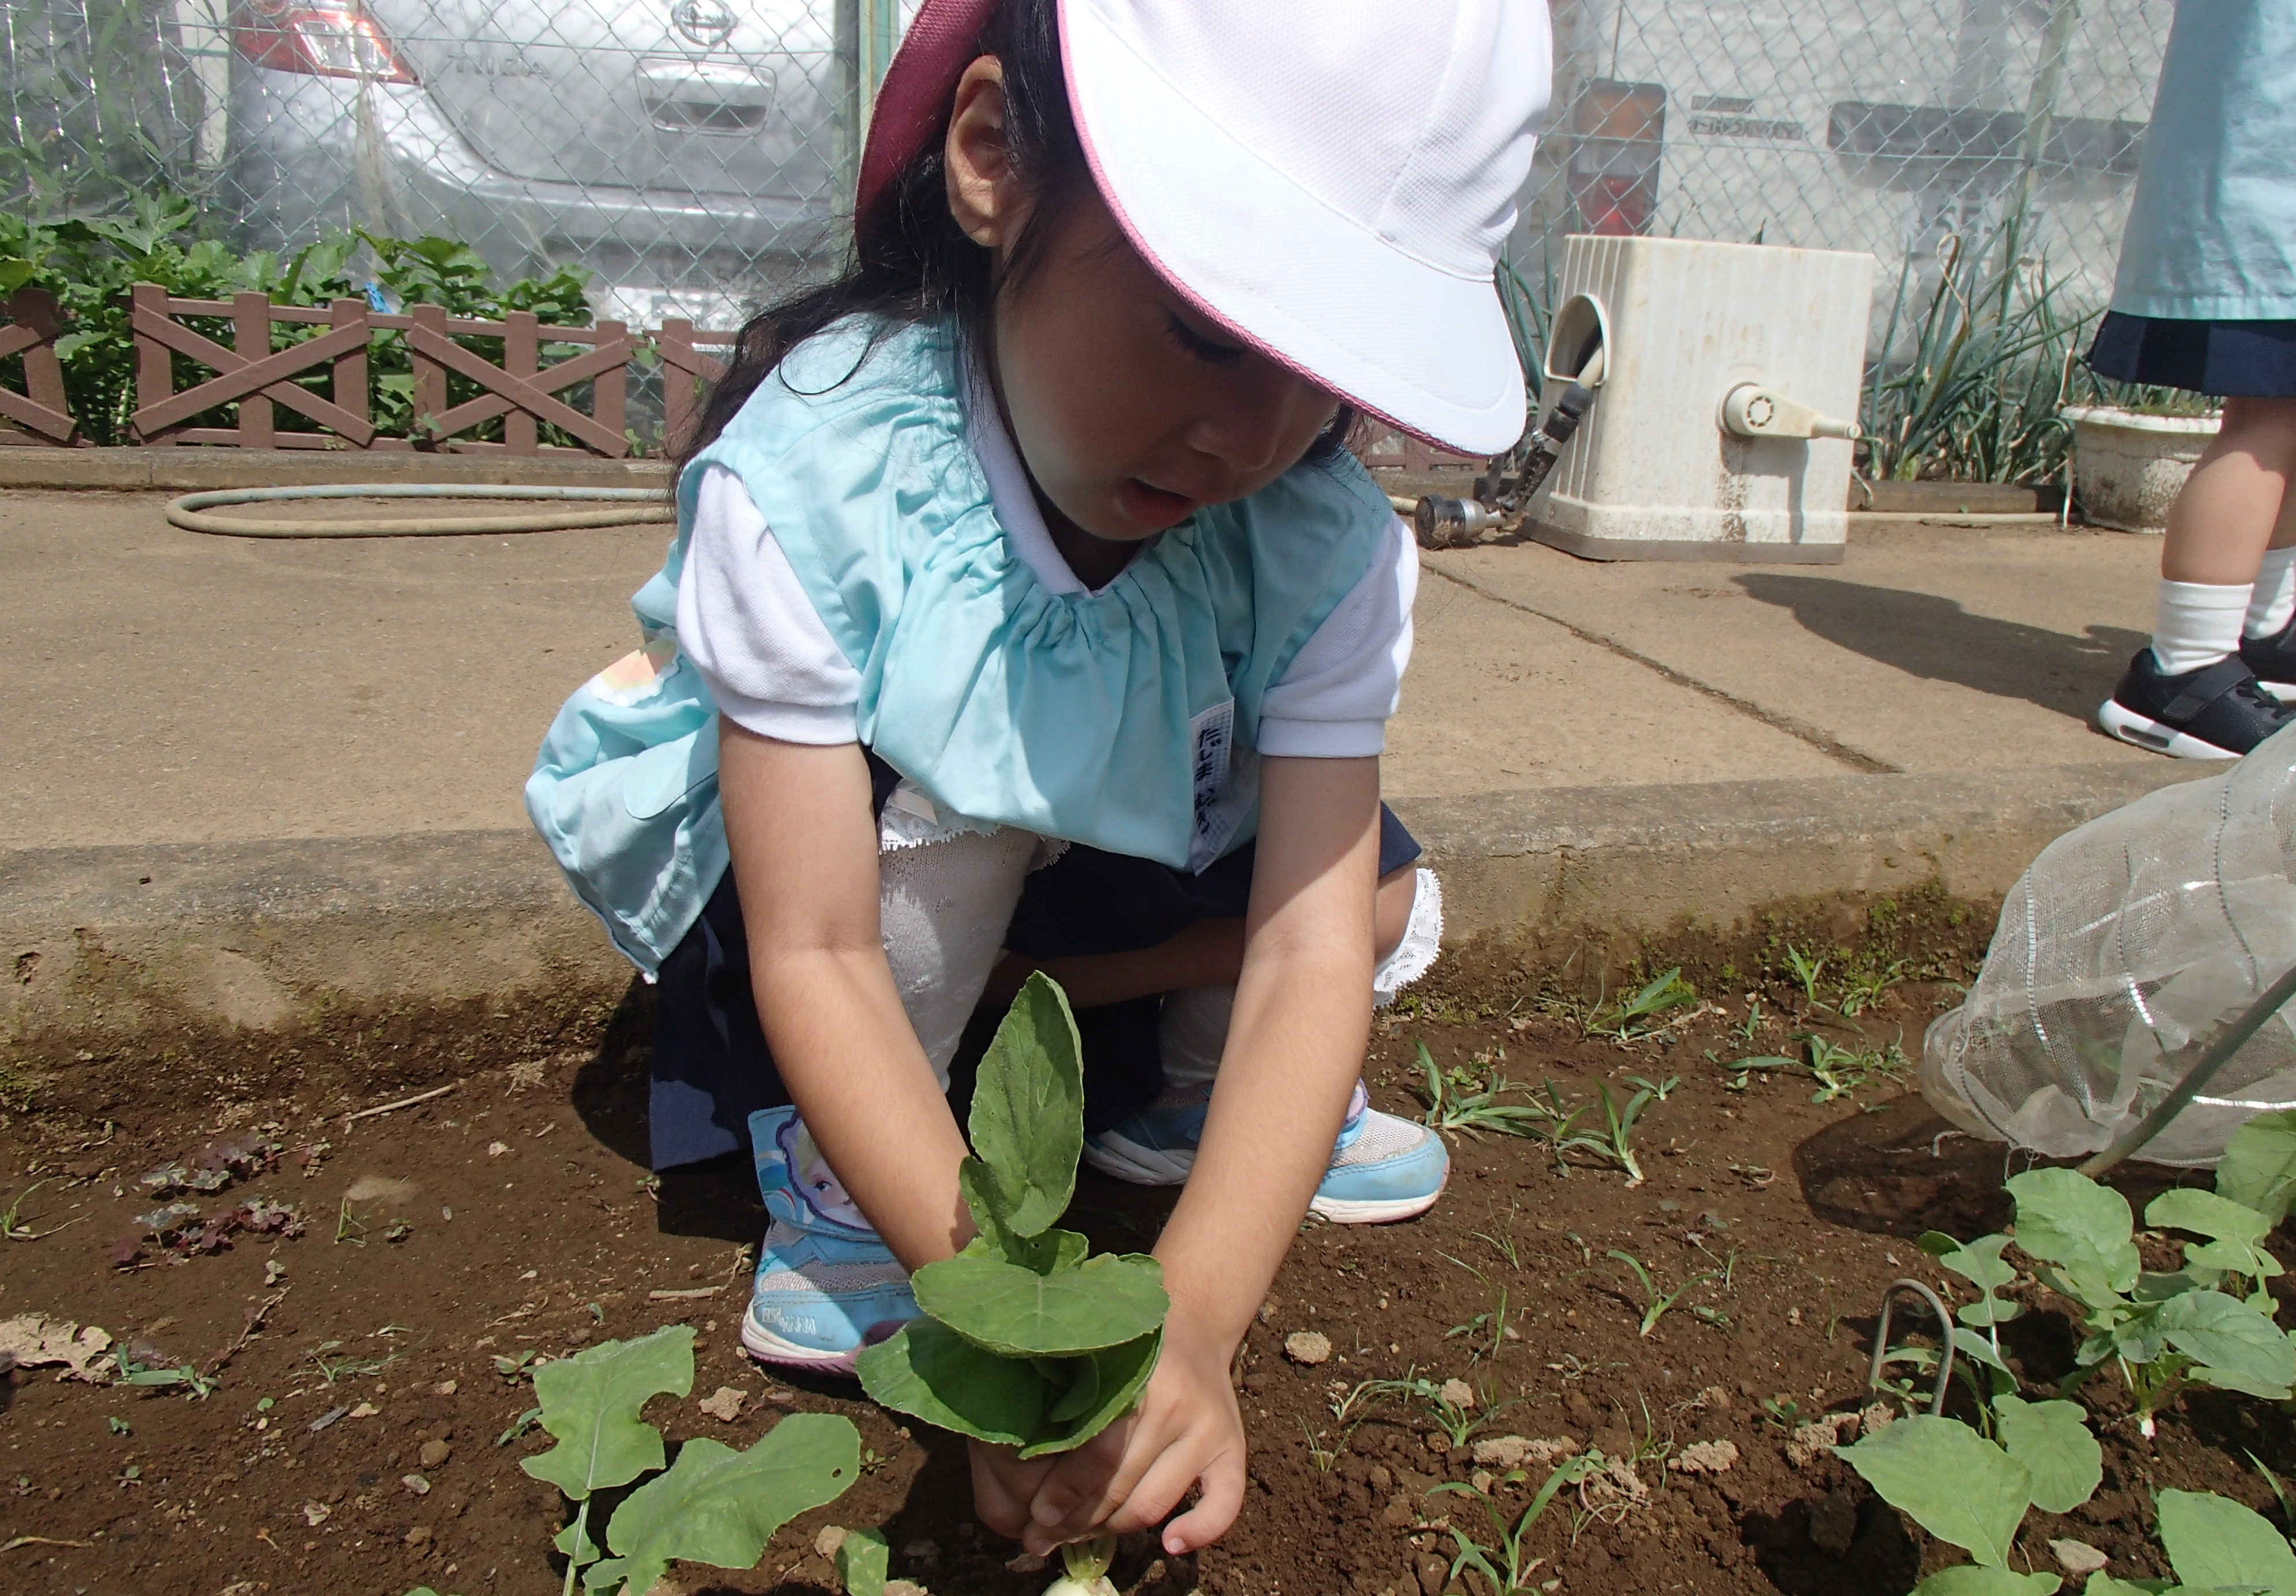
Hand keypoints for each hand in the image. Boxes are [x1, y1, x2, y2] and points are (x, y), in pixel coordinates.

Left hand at [1001, 1324, 1247, 1556]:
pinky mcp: (1234, 1449)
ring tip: (1079, 1538)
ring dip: (1114, 1530)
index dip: (1062, 1493)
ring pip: (1155, 1503)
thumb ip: (1070, 1412)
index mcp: (1137, 1381)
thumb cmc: (1130, 1353)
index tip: (1034, 1516)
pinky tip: (1171, 1545)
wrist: (1196, 1325)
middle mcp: (1177, 1405)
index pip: (1095, 1456)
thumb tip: (1028, 1484)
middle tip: (1044, 1537)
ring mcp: (1209, 1429)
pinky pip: (1224, 1505)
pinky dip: (1200, 1531)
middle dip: (1077, 1520)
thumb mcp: (1097, 1366)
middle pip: (1121, 1486)